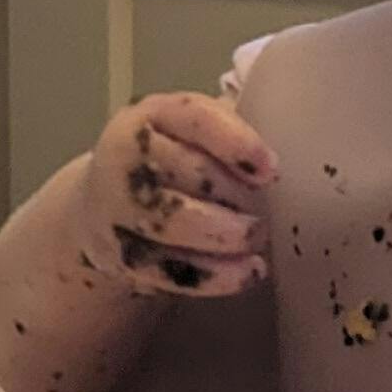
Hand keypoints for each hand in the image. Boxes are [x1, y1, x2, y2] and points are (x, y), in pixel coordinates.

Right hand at [71, 90, 278, 297]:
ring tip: (256, 239)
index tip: (271, 170)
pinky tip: (247, 272)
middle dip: (237, 195)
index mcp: (149, 115)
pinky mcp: (122, 258)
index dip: (238, 142)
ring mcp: (117, 211)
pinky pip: (172, 269)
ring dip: (228, 235)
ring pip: (177, 221)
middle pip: (192, 172)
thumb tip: (286, 149)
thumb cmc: (168, 164)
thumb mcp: (190, 133)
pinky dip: (216, 276)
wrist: (105, 209)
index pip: (196, 117)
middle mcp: (125, 158)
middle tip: (263, 212)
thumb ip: (230, 132)